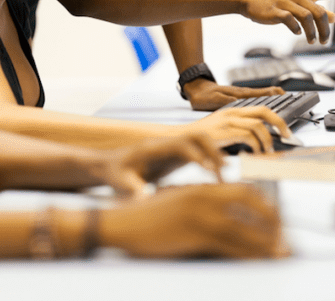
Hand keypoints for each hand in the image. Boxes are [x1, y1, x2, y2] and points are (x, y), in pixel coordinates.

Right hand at [100, 183, 286, 258]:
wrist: (119, 222)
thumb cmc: (145, 215)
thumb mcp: (176, 200)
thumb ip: (201, 202)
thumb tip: (223, 215)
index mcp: (201, 187)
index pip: (244, 190)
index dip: (264, 204)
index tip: (275, 217)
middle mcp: (204, 196)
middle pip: (252, 203)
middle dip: (272, 220)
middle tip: (283, 236)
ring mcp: (200, 215)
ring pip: (246, 227)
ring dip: (267, 242)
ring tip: (281, 252)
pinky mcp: (194, 234)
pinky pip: (231, 246)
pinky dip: (250, 254)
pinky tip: (260, 260)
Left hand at [101, 134, 224, 197]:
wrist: (110, 165)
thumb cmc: (115, 173)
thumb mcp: (121, 182)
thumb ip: (133, 189)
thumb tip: (144, 199)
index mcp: (153, 147)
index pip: (180, 144)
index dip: (196, 155)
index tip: (209, 171)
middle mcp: (166, 143)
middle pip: (196, 136)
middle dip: (212, 151)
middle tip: (223, 172)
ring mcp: (172, 147)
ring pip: (200, 141)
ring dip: (214, 154)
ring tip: (223, 176)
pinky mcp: (176, 155)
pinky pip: (198, 152)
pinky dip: (210, 161)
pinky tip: (216, 178)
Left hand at [183, 77, 283, 110]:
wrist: (195, 89)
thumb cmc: (202, 96)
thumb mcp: (211, 100)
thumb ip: (223, 101)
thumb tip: (235, 101)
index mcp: (236, 94)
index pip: (256, 94)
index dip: (268, 94)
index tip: (280, 93)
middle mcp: (240, 94)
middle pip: (260, 93)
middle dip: (274, 94)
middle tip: (287, 94)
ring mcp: (238, 94)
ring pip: (257, 95)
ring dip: (269, 95)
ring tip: (281, 96)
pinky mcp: (235, 97)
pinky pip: (251, 97)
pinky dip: (261, 97)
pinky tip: (264, 100)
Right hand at [184, 106, 289, 153]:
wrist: (180, 140)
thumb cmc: (201, 140)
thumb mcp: (222, 131)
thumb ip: (238, 131)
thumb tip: (258, 141)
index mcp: (233, 111)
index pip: (261, 109)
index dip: (276, 118)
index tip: (285, 129)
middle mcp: (232, 113)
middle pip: (263, 111)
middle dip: (279, 123)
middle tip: (287, 135)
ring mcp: (228, 121)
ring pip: (258, 125)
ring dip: (267, 139)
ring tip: (267, 150)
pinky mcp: (224, 132)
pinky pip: (248, 135)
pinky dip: (256, 145)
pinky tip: (255, 152)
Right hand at [235, 0, 334, 43]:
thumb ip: (314, 7)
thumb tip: (334, 17)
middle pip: (320, 12)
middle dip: (325, 29)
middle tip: (325, 40)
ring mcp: (287, 1)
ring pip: (308, 18)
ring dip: (313, 33)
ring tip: (313, 41)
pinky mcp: (276, 10)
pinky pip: (291, 21)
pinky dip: (297, 30)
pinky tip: (298, 33)